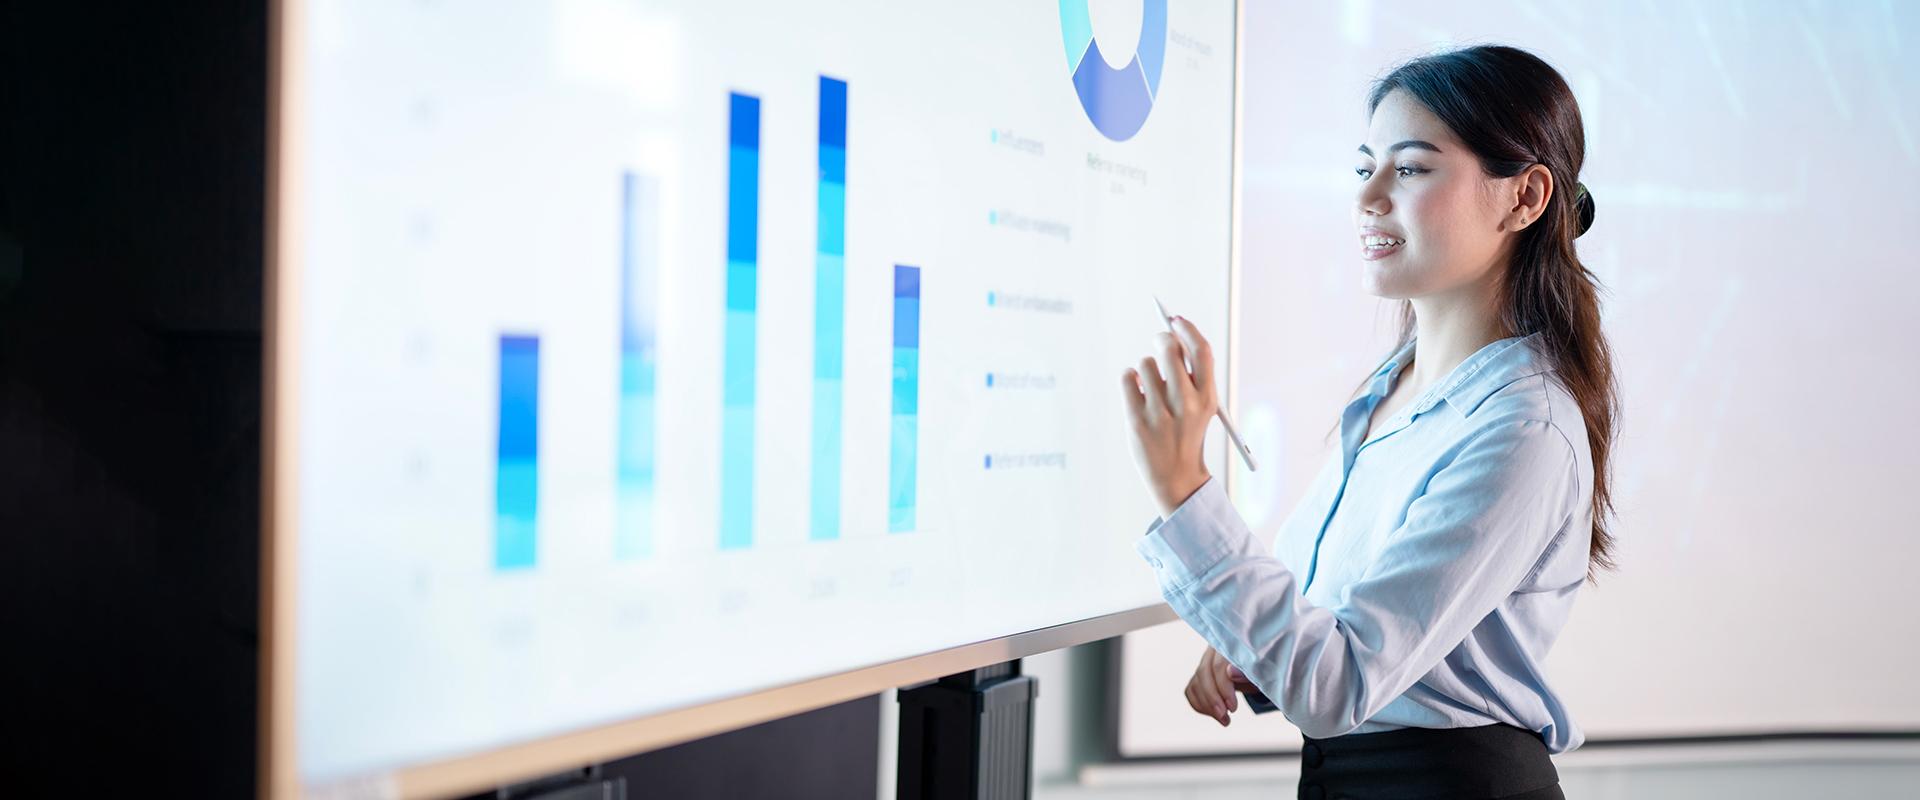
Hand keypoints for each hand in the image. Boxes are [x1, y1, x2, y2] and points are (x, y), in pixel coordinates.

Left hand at [1120, 315, 1216, 516]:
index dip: (1188, 329)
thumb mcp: (1202, 405)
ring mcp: (1159, 412)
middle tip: (1160, 343)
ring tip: (1150, 386)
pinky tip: (1137, 391)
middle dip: (1162, 340)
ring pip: (1145, 363)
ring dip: (1145, 368)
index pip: (1200, 350)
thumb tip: (1174, 332)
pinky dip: (1130, 378)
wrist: (1176, 476)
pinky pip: (1127, 377)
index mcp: (1207, 398)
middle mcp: (1185, 403)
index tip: (1177, 320)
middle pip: (1169, 349)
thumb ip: (1192, 374)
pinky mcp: (1136, 420)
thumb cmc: (1187, 432)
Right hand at [1186, 646, 1259, 726]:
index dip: (1223, 688)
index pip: (1218, 666)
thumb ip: (1247, 672)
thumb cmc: (1262, 671)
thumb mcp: (1261, 673)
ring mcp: (1204, 663)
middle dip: (1212, 699)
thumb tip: (1231, 672)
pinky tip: (1214, 714)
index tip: (1233, 707)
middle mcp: (1213, 651)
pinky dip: (1200, 705)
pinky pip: (1191, 691)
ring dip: (1207, 706)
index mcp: (1229, 645)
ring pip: (1196, 683)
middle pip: (1203, 674)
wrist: (1260, 672)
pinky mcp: (1199, 676)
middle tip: (1225, 717)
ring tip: (1224, 720)